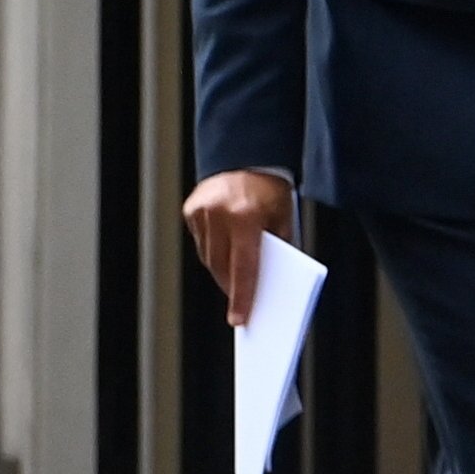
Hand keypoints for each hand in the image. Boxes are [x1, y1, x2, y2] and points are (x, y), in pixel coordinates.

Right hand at [181, 169, 295, 326]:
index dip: (242, 296)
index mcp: (245, 216)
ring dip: (221, 270)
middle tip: (241, 305)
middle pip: (221, 265)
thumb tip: (267, 283)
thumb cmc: (271, 189)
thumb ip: (276, 247)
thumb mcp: (284, 217)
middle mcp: (219, 214)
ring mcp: (201, 211)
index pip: (243, 266)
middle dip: (231, 286)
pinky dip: (213, 250)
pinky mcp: (190, 209)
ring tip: (234, 283)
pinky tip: (225, 255)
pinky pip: (201, 240)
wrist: (247, 154)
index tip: (239, 319)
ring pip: (208, 256)